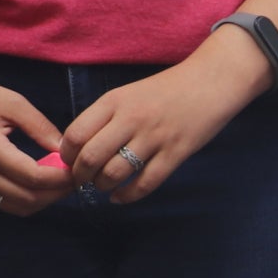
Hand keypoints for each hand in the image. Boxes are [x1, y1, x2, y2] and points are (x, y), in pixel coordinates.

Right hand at [0, 69, 74, 215]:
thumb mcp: (13, 103)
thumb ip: (42, 128)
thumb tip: (66, 151)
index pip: (34, 177)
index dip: (61, 178)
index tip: (77, 168)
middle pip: (28, 198)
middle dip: (57, 193)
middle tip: (74, 178)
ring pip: (17, 207)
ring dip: (42, 200)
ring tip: (58, 183)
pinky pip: (4, 202)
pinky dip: (26, 200)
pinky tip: (37, 184)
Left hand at [58, 42, 260, 203]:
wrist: (210, 81)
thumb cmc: (162, 91)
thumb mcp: (125, 95)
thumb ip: (102, 118)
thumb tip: (74, 147)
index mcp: (112, 102)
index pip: (75, 134)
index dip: (66, 155)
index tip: (68, 162)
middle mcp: (130, 119)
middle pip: (91, 157)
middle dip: (80, 175)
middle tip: (81, 180)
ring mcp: (154, 137)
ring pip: (115, 173)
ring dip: (102, 185)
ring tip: (102, 186)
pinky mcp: (176, 153)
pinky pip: (146, 183)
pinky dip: (128, 196)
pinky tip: (120, 197)